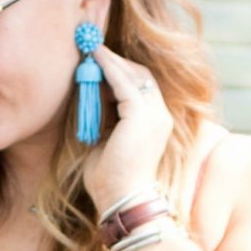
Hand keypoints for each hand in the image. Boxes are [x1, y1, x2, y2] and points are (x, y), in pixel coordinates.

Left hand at [82, 43, 174, 216]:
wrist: (121, 200)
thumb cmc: (110, 180)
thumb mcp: (105, 141)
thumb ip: (103, 118)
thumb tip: (90, 95)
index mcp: (154, 124)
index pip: (140, 88)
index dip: (119, 73)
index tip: (97, 63)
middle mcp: (160, 116)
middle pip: (140, 76)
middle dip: (116, 62)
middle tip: (91, 50)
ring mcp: (154, 114)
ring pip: (133, 75)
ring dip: (111, 61)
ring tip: (90, 49)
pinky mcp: (141, 114)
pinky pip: (123, 82)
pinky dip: (108, 67)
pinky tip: (94, 57)